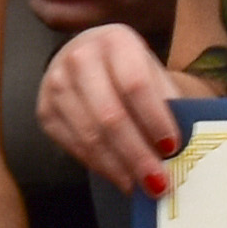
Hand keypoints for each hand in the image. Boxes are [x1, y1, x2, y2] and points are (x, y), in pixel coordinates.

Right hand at [38, 20, 189, 199]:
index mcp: (115, 41)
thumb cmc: (129, 72)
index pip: (135, 84)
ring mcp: (56, 84)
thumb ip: (167, 106)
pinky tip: (121, 177)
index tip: (172, 147)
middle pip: (110, 115)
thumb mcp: (153, 75)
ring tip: (141, 186)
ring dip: (119, 167)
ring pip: (89, 135)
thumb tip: (181, 151)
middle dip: (137, 154)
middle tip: (158, 183)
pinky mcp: (45, 110)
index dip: (154, 119)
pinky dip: (100, 166)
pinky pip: (74, 146)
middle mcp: (80, 57)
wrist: (89, 61)